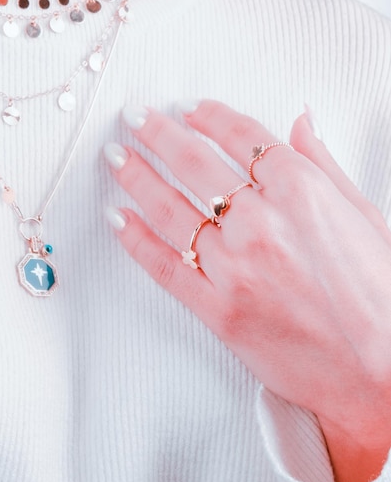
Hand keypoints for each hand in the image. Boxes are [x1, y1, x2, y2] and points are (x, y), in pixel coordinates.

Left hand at [105, 100, 390, 481]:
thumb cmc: (379, 295)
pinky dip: (136, 240)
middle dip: (158, 134)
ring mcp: (235, 268)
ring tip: (118, 157)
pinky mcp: (219, 310)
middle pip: (194, 163)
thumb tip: (300, 122)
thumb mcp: (365, 216)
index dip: (210, 116)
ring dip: (137, 177)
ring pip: (170, 209)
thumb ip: (324, 165)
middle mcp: (261, 223)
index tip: (189, 108)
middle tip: (136, 119)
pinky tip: (119, 218)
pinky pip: (164, 267)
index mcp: (301, 192)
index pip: (242, 136)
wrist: (381, 373)